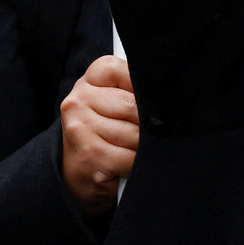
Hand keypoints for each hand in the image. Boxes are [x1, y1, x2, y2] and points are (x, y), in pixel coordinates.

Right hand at [59, 55, 137, 215]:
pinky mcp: (90, 155)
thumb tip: (166, 93)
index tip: (148, 101)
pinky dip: (137, 164)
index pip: (119, 69)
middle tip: (147, 133)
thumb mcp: (109, 104)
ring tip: (137, 149)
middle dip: (148, 123)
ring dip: (144, 147)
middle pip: (132, 104)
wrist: (78, 175)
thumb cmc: (101, 135)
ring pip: (134, 133)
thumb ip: (129, 91)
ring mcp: (81, 129)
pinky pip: (130, 157)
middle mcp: (78, 102)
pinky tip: (130, 165)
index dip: (141, 86)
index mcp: (86, 82)